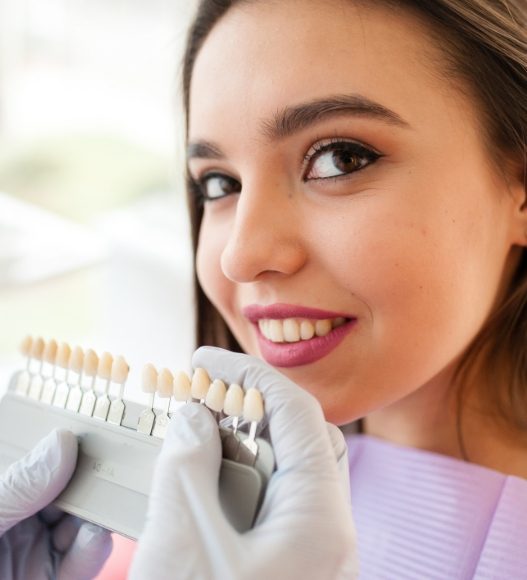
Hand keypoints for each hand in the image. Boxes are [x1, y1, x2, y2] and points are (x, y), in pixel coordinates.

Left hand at [0, 429, 112, 579]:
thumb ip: (17, 487)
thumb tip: (61, 444)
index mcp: (1, 497)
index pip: (37, 463)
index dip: (63, 447)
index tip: (87, 434)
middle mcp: (19, 520)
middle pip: (66, 489)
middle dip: (87, 480)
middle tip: (110, 467)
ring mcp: (35, 551)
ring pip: (81, 521)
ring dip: (94, 514)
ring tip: (101, 505)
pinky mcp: (52, 579)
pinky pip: (83, 559)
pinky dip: (93, 548)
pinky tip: (91, 537)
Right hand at [130, 347, 357, 579]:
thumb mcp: (184, 544)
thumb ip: (186, 469)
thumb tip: (193, 418)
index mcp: (320, 519)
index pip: (298, 411)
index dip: (249, 374)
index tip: (206, 360)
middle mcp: (328, 531)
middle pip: (299, 437)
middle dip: (248, 409)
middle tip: (201, 401)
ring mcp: (311, 549)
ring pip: (284, 472)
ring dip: (239, 449)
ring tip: (194, 443)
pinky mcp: (290, 563)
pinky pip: (271, 503)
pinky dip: (237, 483)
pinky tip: (202, 487)